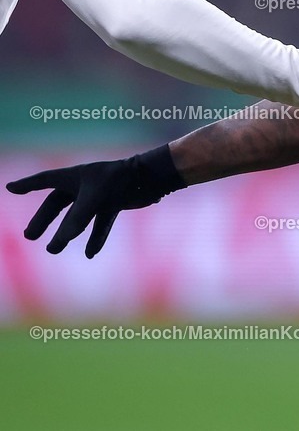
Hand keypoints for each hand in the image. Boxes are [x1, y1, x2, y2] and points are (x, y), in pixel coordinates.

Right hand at [6, 146, 184, 257]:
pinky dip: (96, 238)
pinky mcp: (114, 204)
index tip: (11, 188)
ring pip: (77, 217)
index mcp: (75, 176)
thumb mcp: (94, 200)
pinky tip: (91, 253)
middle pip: (57, 204)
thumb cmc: (121, 181)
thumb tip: (59, 241)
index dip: (28, 185)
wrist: (152, 178)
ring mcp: (100, 196)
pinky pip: (100, 224)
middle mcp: (84, 185)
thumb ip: (76, 221)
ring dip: (66, 233)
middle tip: (30, 236)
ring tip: (53, 249)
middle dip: (44, 219)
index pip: (45, 180)